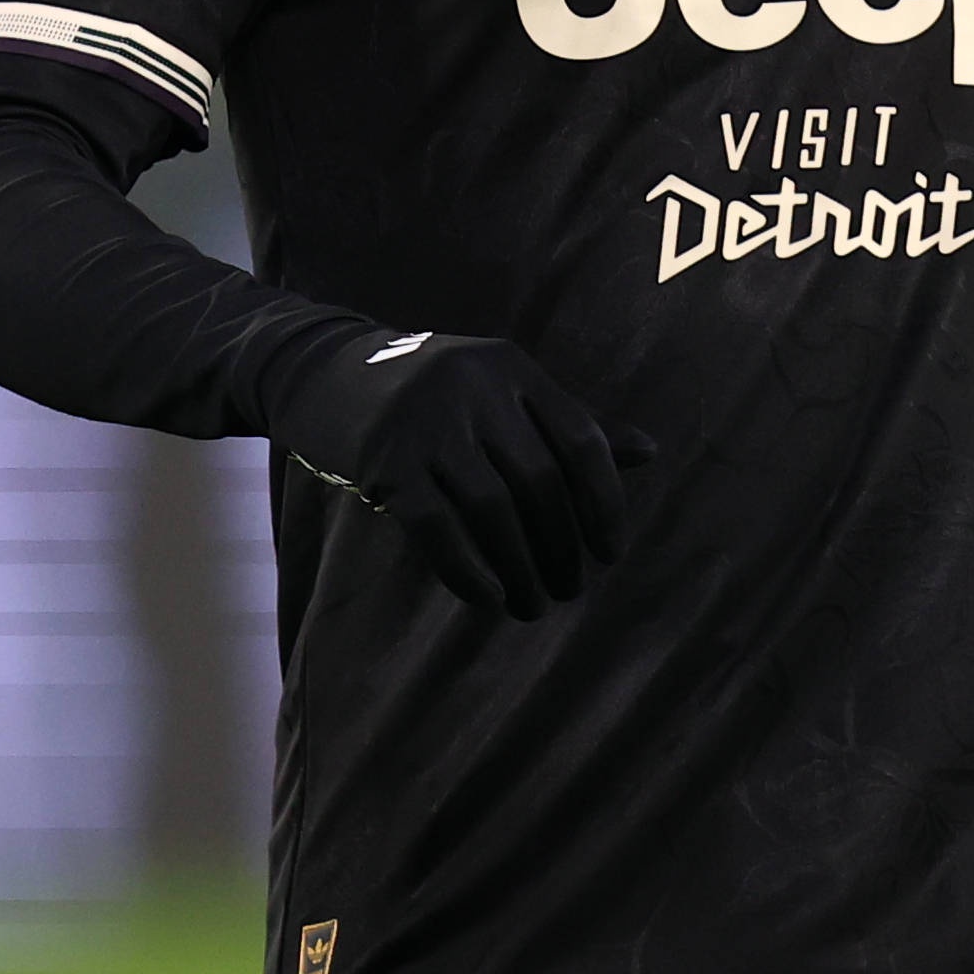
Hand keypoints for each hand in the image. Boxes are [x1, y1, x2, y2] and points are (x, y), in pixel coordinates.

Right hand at [264, 328, 655, 619]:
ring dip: (521, 567)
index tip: (610, 551)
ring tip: (535, 605)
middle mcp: (475, 388)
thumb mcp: (499, 393)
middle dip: (562, 545)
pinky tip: (490, 599)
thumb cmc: (430, 395)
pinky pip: (437, 526)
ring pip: (492, 508)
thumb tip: (649, 452)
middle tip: (571, 589)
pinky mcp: (384, 460)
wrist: (323, 373)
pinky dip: (468, 569)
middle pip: (539, 480)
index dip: (604, 500)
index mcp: (512, 369)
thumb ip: (566, 424)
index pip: (580, 438)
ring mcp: (426, 423)